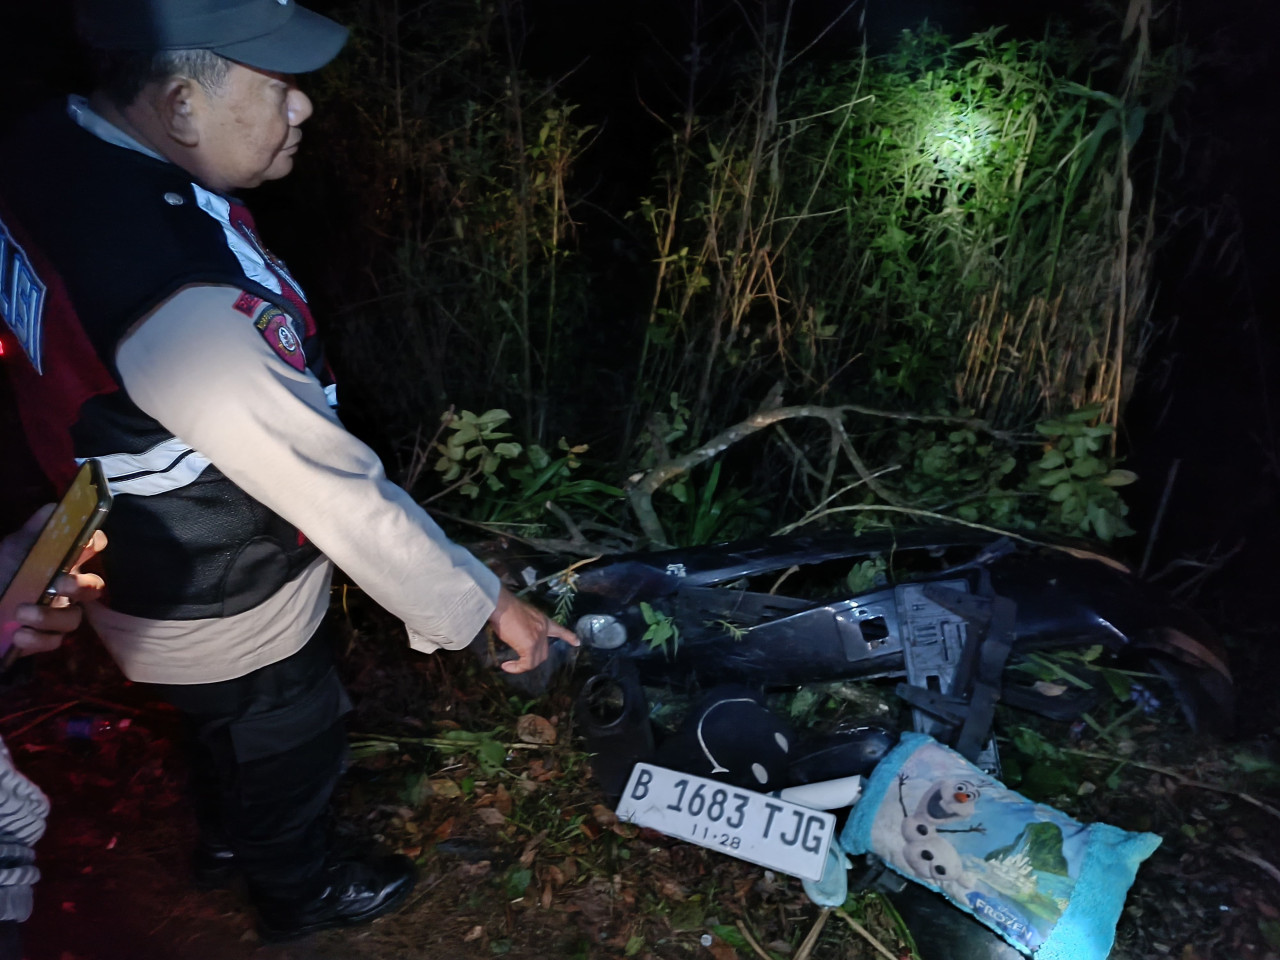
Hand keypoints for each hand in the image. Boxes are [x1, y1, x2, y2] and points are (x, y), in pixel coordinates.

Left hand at [2, 505, 106, 656]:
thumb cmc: (3, 571)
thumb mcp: (15, 547)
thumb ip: (37, 529)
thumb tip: (57, 506)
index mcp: (64, 561)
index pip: (94, 547)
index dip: (95, 544)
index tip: (86, 544)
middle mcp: (67, 588)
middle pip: (94, 588)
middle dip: (80, 586)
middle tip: (59, 583)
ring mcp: (58, 615)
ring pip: (74, 619)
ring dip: (49, 616)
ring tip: (21, 613)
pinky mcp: (45, 638)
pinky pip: (54, 641)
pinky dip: (38, 638)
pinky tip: (19, 635)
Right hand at [486, 586, 578, 673]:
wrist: (501, 604)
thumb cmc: (505, 607)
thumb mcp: (522, 616)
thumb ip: (525, 626)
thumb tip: (518, 636)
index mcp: (543, 620)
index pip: (559, 629)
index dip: (568, 637)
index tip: (577, 642)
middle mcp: (543, 630)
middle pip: (544, 652)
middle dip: (532, 659)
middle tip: (518, 660)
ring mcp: (537, 638)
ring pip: (535, 660)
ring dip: (522, 665)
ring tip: (509, 665)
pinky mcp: (529, 646)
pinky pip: (526, 664)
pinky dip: (516, 668)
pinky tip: (506, 666)